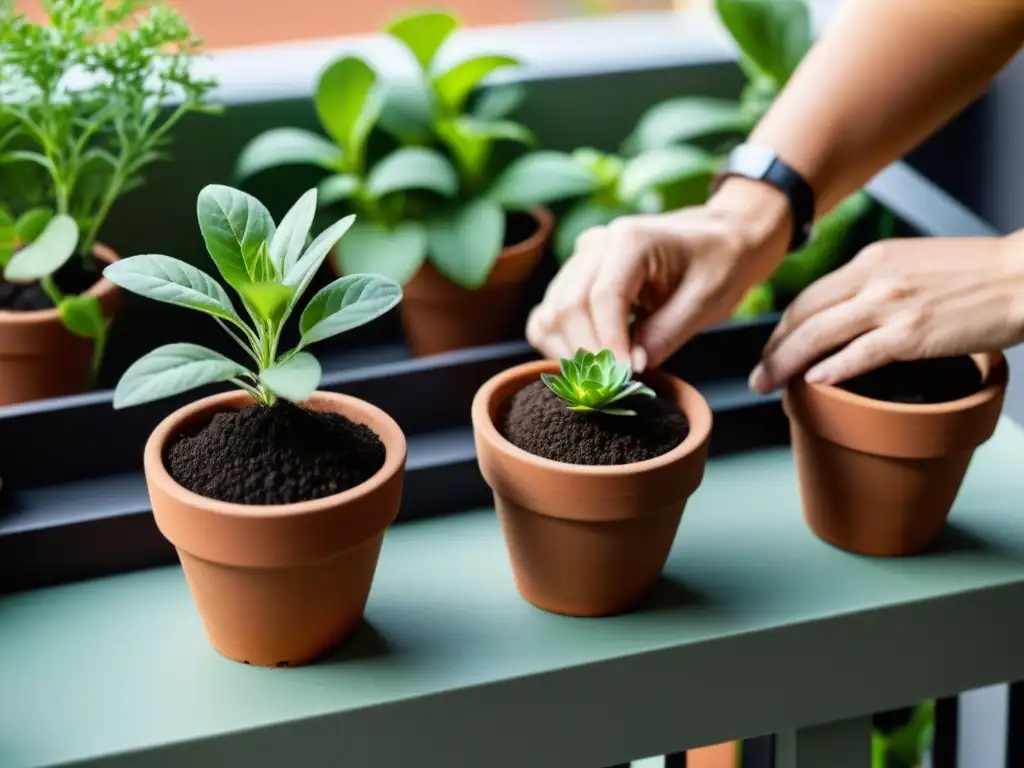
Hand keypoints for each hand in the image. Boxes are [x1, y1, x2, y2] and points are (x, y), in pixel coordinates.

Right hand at [526, 179, 791, 369]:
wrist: (718, 237)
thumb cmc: (719, 264)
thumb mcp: (706, 301)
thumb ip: (666, 334)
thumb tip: (631, 369)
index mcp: (631, 239)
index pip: (603, 297)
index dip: (610, 343)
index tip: (625, 377)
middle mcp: (595, 244)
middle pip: (568, 306)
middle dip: (588, 354)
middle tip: (613, 387)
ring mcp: (579, 260)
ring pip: (550, 313)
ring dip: (569, 353)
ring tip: (601, 379)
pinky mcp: (574, 277)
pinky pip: (548, 315)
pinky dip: (558, 344)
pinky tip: (586, 364)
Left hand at [749, 233, 1023, 392]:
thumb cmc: (977, 275)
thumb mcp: (914, 265)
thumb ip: (878, 284)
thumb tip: (851, 312)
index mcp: (871, 261)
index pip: (810, 296)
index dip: (783, 326)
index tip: (773, 347)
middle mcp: (873, 278)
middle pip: (803, 315)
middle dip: (774, 348)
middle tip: (758, 373)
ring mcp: (891, 305)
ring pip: (819, 335)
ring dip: (785, 363)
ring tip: (767, 385)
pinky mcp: (913, 332)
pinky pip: (859, 353)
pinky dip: (831, 368)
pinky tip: (812, 382)